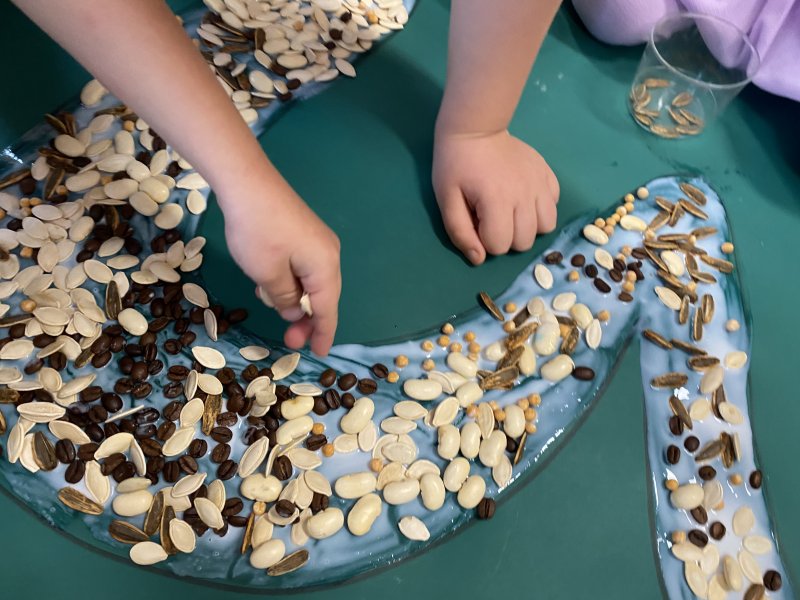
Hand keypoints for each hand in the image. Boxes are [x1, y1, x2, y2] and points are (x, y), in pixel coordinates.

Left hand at [219, 176, 340, 355]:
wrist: (248, 182)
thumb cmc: (258, 232)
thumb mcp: (267, 274)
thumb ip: (283, 298)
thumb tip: (292, 309)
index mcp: (325, 267)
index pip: (328, 309)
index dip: (323, 333)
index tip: (319, 353)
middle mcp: (328, 254)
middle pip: (323, 296)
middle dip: (306, 320)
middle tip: (289, 341)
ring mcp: (317, 241)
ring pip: (311, 282)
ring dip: (295, 300)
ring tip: (274, 311)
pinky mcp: (303, 233)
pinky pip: (302, 267)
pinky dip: (290, 282)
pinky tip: (270, 285)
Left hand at [432, 129, 558, 264]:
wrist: (476, 129)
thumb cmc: (455, 165)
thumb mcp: (446, 200)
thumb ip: (460, 232)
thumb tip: (479, 259)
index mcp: (496, 201)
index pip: (499, 246)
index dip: (484, 240)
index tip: (476, 222)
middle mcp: (524, 195)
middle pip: (524, 242)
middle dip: (506, 237)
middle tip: (492, 218)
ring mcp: (540, 184)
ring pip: (546, 227)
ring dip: (528, 227)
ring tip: (512, 213)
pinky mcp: (548, 175)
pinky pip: (554, 206)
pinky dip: (541, 209)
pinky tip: (525, 199)